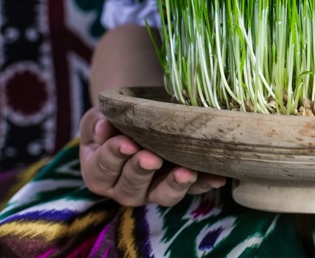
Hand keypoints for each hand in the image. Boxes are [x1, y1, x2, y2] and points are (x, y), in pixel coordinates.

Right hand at [79, 107, 226, 206]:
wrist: (138, 122)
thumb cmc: (114, 122)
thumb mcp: (100, 119)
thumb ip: (97, 124)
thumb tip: (103, 127)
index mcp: (100, 174)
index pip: (103, 168)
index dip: (114, 155)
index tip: (127, 143)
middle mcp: (126, 189)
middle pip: (132, 186)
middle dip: (142, 171)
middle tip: (152, 158)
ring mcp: (155, 191)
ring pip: (163, 195)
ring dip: (176, 184)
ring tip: (186, 173)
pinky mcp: (180, 187)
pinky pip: (194, 190)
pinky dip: (206, 183)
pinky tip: (217, 177)